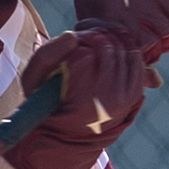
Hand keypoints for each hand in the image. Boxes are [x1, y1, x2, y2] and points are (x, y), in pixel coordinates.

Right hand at [7, 27, 150, 168]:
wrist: (70, 133)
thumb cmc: (46, 103)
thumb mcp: (33, 81)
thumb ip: (45, 56)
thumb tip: (72, 35)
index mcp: (82, 103)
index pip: (84, 54)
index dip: (73, 45)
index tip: (67, 50)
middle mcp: (107, 103)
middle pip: (105, 46)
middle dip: (91, 37)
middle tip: (81, 42)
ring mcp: (125, 98)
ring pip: (122, 47)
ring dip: (106, 39)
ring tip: (92, 46)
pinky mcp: (135, 93)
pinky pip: (135, 56)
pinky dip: (122, 47)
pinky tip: (108, 51)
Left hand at [60, 0, 168, 69]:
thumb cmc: (100, 2)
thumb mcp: (105, 30)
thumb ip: (128, 58)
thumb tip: (157, 84)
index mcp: (116, 14)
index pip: (148, 47)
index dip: (151, 53)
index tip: (147, 49)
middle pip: (167, 33)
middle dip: (165, 40)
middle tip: (159, 37)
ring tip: (165, 24)